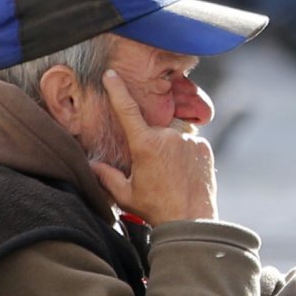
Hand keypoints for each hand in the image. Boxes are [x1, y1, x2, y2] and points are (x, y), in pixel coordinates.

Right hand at [88, 71, 218, 225]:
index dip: (117, 90)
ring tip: (171, 178)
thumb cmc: (156, 209)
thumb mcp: (125, 194)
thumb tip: (91, 165)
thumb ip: (106, 176)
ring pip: (172, 138)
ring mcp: (189, 140)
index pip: (126, 110)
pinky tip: (184, 175)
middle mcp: (168, 136)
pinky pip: (189, 144)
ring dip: (169, 152)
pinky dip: (184, 155)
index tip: (111, 74)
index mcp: (145, 145)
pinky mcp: (204, 146)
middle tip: (156, 174)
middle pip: (152, 132)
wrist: (192, 220)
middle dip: (150, 147)